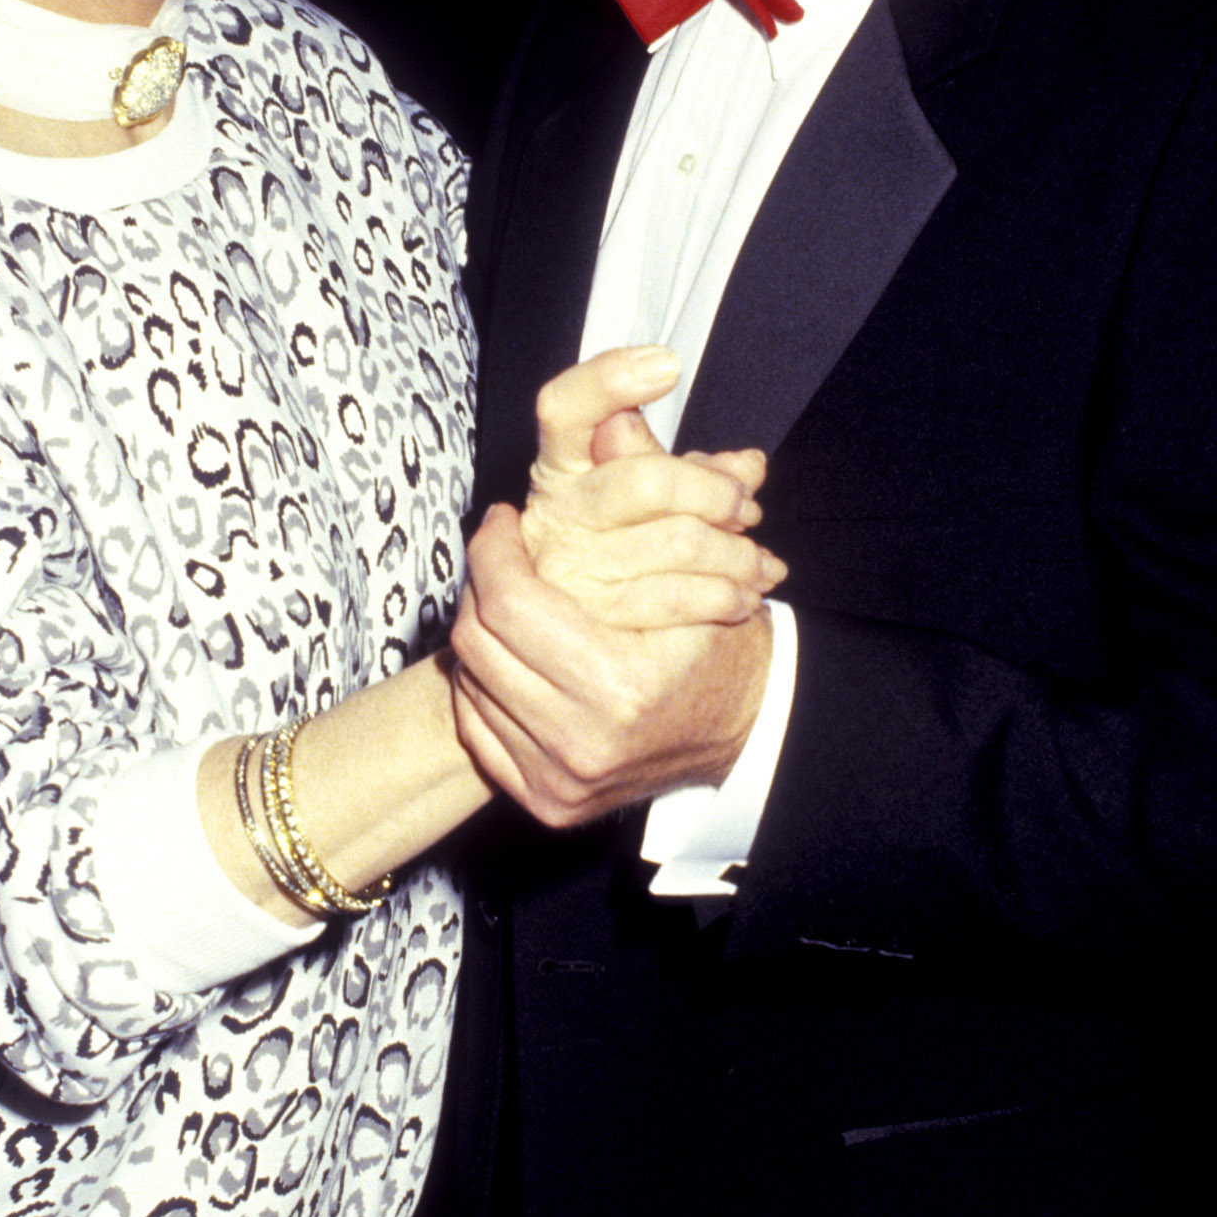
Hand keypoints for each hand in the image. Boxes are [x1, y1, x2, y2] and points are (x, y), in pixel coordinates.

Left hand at [451, 502, 773, 826]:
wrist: (745, 730)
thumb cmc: (718, 641)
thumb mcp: (697, 560)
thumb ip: (650, 487)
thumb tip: (609, 413)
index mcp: (618, 685)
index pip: (510, 603)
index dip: (493, 550)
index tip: (502, 520)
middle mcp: (582, 743)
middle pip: (478, 642)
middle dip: (480, 585)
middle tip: (497, 552)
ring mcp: (560, 782)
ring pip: (471, 684)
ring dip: (480, 633)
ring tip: (507, 598)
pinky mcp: (547, 803)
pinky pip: (479, 729)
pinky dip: (486, 687)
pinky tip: (513, 655)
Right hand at [519, 345, 783, 630]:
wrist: (590, 661)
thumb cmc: (626, 558)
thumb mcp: (656, 505)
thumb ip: (697, 475)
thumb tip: (750, 465)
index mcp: (560, 470)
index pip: (564, 408)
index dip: (608, 380)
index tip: (666, 366)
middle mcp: (554, 516)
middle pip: (644, 479)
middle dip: (711, 491)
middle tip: (743, 505)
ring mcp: (567, 571)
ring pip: (677, 540)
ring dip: (735, 551)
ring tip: (760, 563)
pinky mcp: (592, 622)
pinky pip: (677, 596)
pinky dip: (726, 594)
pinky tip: (745, 596)